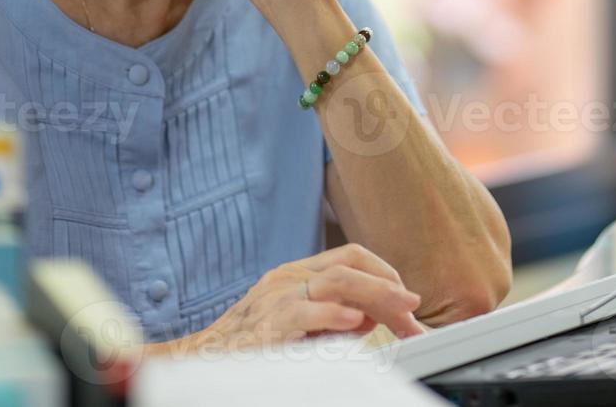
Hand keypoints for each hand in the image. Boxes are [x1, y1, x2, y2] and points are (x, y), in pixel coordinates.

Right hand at [147, 243, 423, 355]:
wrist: (201, 358)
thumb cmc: (250, 344)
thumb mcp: (297, 323)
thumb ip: (332, 315)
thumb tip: (374, 317)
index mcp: (296, 274)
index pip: (349, 256)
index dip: (383, 272)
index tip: (406, 297)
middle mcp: (288, 278)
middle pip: (349, 266)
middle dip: (388, 287)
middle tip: (414, 310)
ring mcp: (277, 297)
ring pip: (337, 280)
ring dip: (376, 295)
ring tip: (400, 310)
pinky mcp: (268, 323)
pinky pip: (306, 312)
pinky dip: (335, 316)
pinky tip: (356, 323)